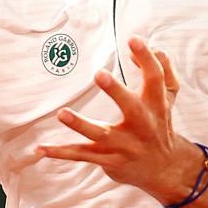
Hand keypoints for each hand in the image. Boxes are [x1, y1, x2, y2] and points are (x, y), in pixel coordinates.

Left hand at [35, 36, 200, 203]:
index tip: (132, 39)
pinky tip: (39, 148)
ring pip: (100, 134)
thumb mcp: (168, 97)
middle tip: (99, 74)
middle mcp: (142, 125)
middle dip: (116, 92)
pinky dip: (59, 153)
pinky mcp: (107, 159)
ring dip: (80, 124)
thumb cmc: (160, 123)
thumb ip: (164, 69)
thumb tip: (152, 46)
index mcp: (156, 105)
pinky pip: (80, 155)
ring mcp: (123, 145)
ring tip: (62, 113)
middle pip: (131, 107)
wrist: (163, 168)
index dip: (146, 58)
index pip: (155, 79)